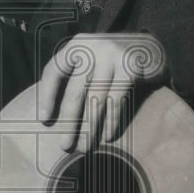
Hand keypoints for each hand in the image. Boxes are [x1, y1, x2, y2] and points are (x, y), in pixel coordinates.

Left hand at [38, 33, 166, 151]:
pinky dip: (111, 121)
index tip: (44, 120)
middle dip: (69, 121)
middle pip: (75, 90)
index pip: (53, 71)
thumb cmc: (111, 59)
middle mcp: (92, 47)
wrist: (149, 45)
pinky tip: (107, 136)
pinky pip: (116, 100)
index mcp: (76, 44)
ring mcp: (112, 55)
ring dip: (90, 127)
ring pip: (96, 99)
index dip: (47, 96)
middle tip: (65, 145)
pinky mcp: (130, 66)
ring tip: (85, 147)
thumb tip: (51, 113)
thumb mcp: (89, 58)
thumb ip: (74, 75)